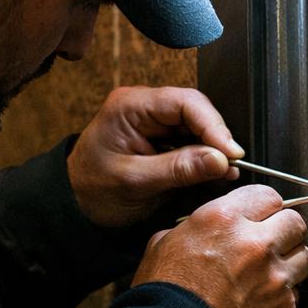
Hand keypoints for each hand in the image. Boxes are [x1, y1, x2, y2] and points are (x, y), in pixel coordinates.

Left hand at [67, 87, 243, 227]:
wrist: (75, 205)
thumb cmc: (92, 190)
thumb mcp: (135, 182)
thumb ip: (178, 169)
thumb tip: (220, 160)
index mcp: (130, 106)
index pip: (184, 102)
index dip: (213, 125)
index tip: (231, 152)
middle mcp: (144, 106)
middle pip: (196, 111)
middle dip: (216, 138)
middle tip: (232, 165)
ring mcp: (153, 121)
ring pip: (198, 126)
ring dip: (214, 149)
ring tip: (226, 172)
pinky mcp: (162, 138)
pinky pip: (192, 140)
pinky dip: (206, 157)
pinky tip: (216, 173)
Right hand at [132, 185, 307, 307]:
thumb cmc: (165, 299)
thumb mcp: (161, 246)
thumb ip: (189, 230)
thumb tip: (194, 231)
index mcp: (224, 220)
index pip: (267, 195)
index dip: (264, 205)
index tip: (262, 214)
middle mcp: (255, 244)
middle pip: (294, 222)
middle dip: (283, 230)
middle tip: (270, 241)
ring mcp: (274, 277)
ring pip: (303, 256)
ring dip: (289, 261)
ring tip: (270, 272)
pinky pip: (297, 292)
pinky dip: (284, 294)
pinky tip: (263, 299)